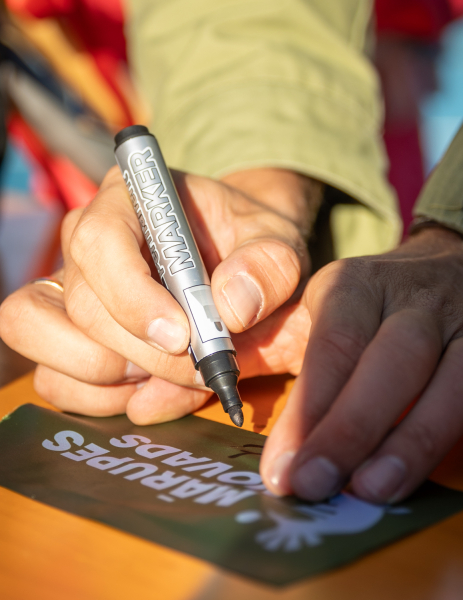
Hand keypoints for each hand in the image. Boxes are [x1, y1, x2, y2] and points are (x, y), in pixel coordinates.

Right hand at [0, 166, 317, 421]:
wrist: (240, 262)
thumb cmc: (250, 243)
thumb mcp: (278, 241)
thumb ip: (269, 265)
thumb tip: (232, 307)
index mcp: (130, 199)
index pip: (101, 241)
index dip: (133, 296)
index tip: (182, 337)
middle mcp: (85, 240)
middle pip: (83, 305)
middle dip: (142, 353)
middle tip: (199, 369)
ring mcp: (68, 288)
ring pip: (46, 339)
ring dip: (110, 379)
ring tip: (172, 378)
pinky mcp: (66, 335)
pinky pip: (54, 378)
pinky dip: (100, 400)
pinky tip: (152, 393)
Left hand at [260, 227, 462, 500]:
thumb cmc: (377, 307)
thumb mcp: (320, 309)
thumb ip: (270, 346)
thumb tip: (208, 380)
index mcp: (361, 286)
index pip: (335, 344)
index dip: (309, 408)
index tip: (284, 469)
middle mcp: (423, 301)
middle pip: (397, 359)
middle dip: (356, 426)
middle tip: (320, 485)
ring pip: (462, 377)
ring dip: (422, 438)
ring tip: (379, 490)